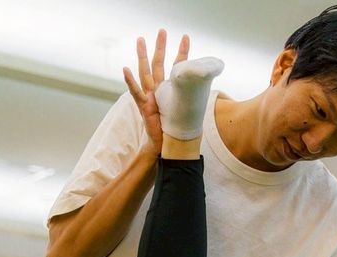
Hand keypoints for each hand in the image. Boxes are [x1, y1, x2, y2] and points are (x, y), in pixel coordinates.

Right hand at [123, 29, 189, 154]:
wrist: (168, 145)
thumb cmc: (177, 127)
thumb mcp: (188, 108)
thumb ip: (194, 96)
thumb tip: (211, 86)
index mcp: (168, 89)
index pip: (175, 67)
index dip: (181, 53)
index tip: (186, 38)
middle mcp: (157, 90)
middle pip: (157, 64)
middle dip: (160, 47)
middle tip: (161, 31)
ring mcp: (149, 97)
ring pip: (145, 73)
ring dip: (142, 56)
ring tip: (140, 40)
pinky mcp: (144, 107)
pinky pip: (135, 93)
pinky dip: (130, 82)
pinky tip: (126, 70)